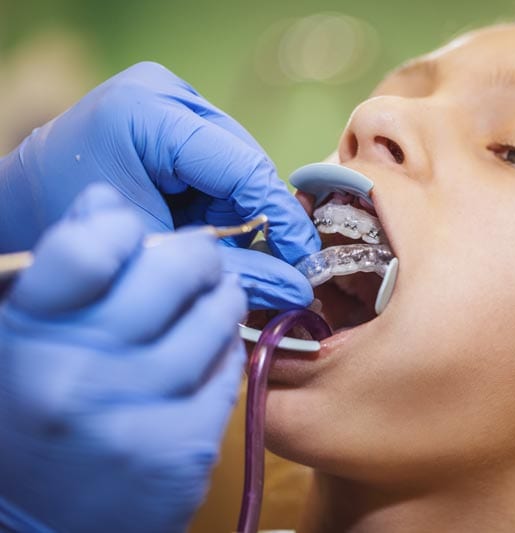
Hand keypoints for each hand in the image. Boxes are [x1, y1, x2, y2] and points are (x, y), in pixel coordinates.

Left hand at [0, 61, 317, 308]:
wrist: (26, 209)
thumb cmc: (76, 235)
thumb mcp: (156, 257)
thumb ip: (233, 270)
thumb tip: (300, 290)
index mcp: (149, 113)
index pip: (243, 167)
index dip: (280, 219)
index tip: (304, 261)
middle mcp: (166, 91)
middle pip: (245, 163)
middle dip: (254, 218)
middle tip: (253, 264)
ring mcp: (170, 96)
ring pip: (238, 165)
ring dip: (234, 211)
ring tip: (203, 242)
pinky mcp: (174, 111)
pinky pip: (220, 162)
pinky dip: (218, 200)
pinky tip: (196, 222)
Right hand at [0, 184, 245, 532]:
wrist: (41, 528)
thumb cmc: (32, 419)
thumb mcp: (23, 340)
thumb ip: (62, 273)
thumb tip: (107, 199)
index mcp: (22, 336)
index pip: (87, 248)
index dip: (125, 228)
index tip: (139, 234)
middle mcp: (69, 375)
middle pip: (169, 275)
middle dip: (198, 257)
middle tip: (205, 259)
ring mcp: (127, 418)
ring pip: (211, 323)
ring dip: (223, 302)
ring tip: (220, 297)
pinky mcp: (177, 452)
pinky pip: (226, 378)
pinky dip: (226, 357)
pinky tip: (214, 355)